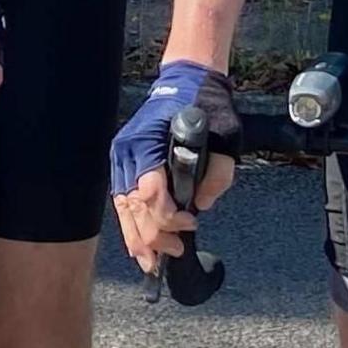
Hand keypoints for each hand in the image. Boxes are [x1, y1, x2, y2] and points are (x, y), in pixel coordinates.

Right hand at [110, 60, 233, 276]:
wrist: (187, 83)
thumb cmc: (205, 106)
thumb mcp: (224, 135)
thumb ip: (217, 172)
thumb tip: (202, 204)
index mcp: (148, 140)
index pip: (149, 189)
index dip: (167, 214)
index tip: (190, 223)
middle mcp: (128, 151)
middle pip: (133, 204)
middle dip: (153, 234)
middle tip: (175, 251)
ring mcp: (123, 158)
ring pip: (123, 207)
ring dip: (137, 238)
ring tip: (150, 264)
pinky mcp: (125, 165)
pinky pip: (124, 202)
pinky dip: (131, 226)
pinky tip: (140, 247)